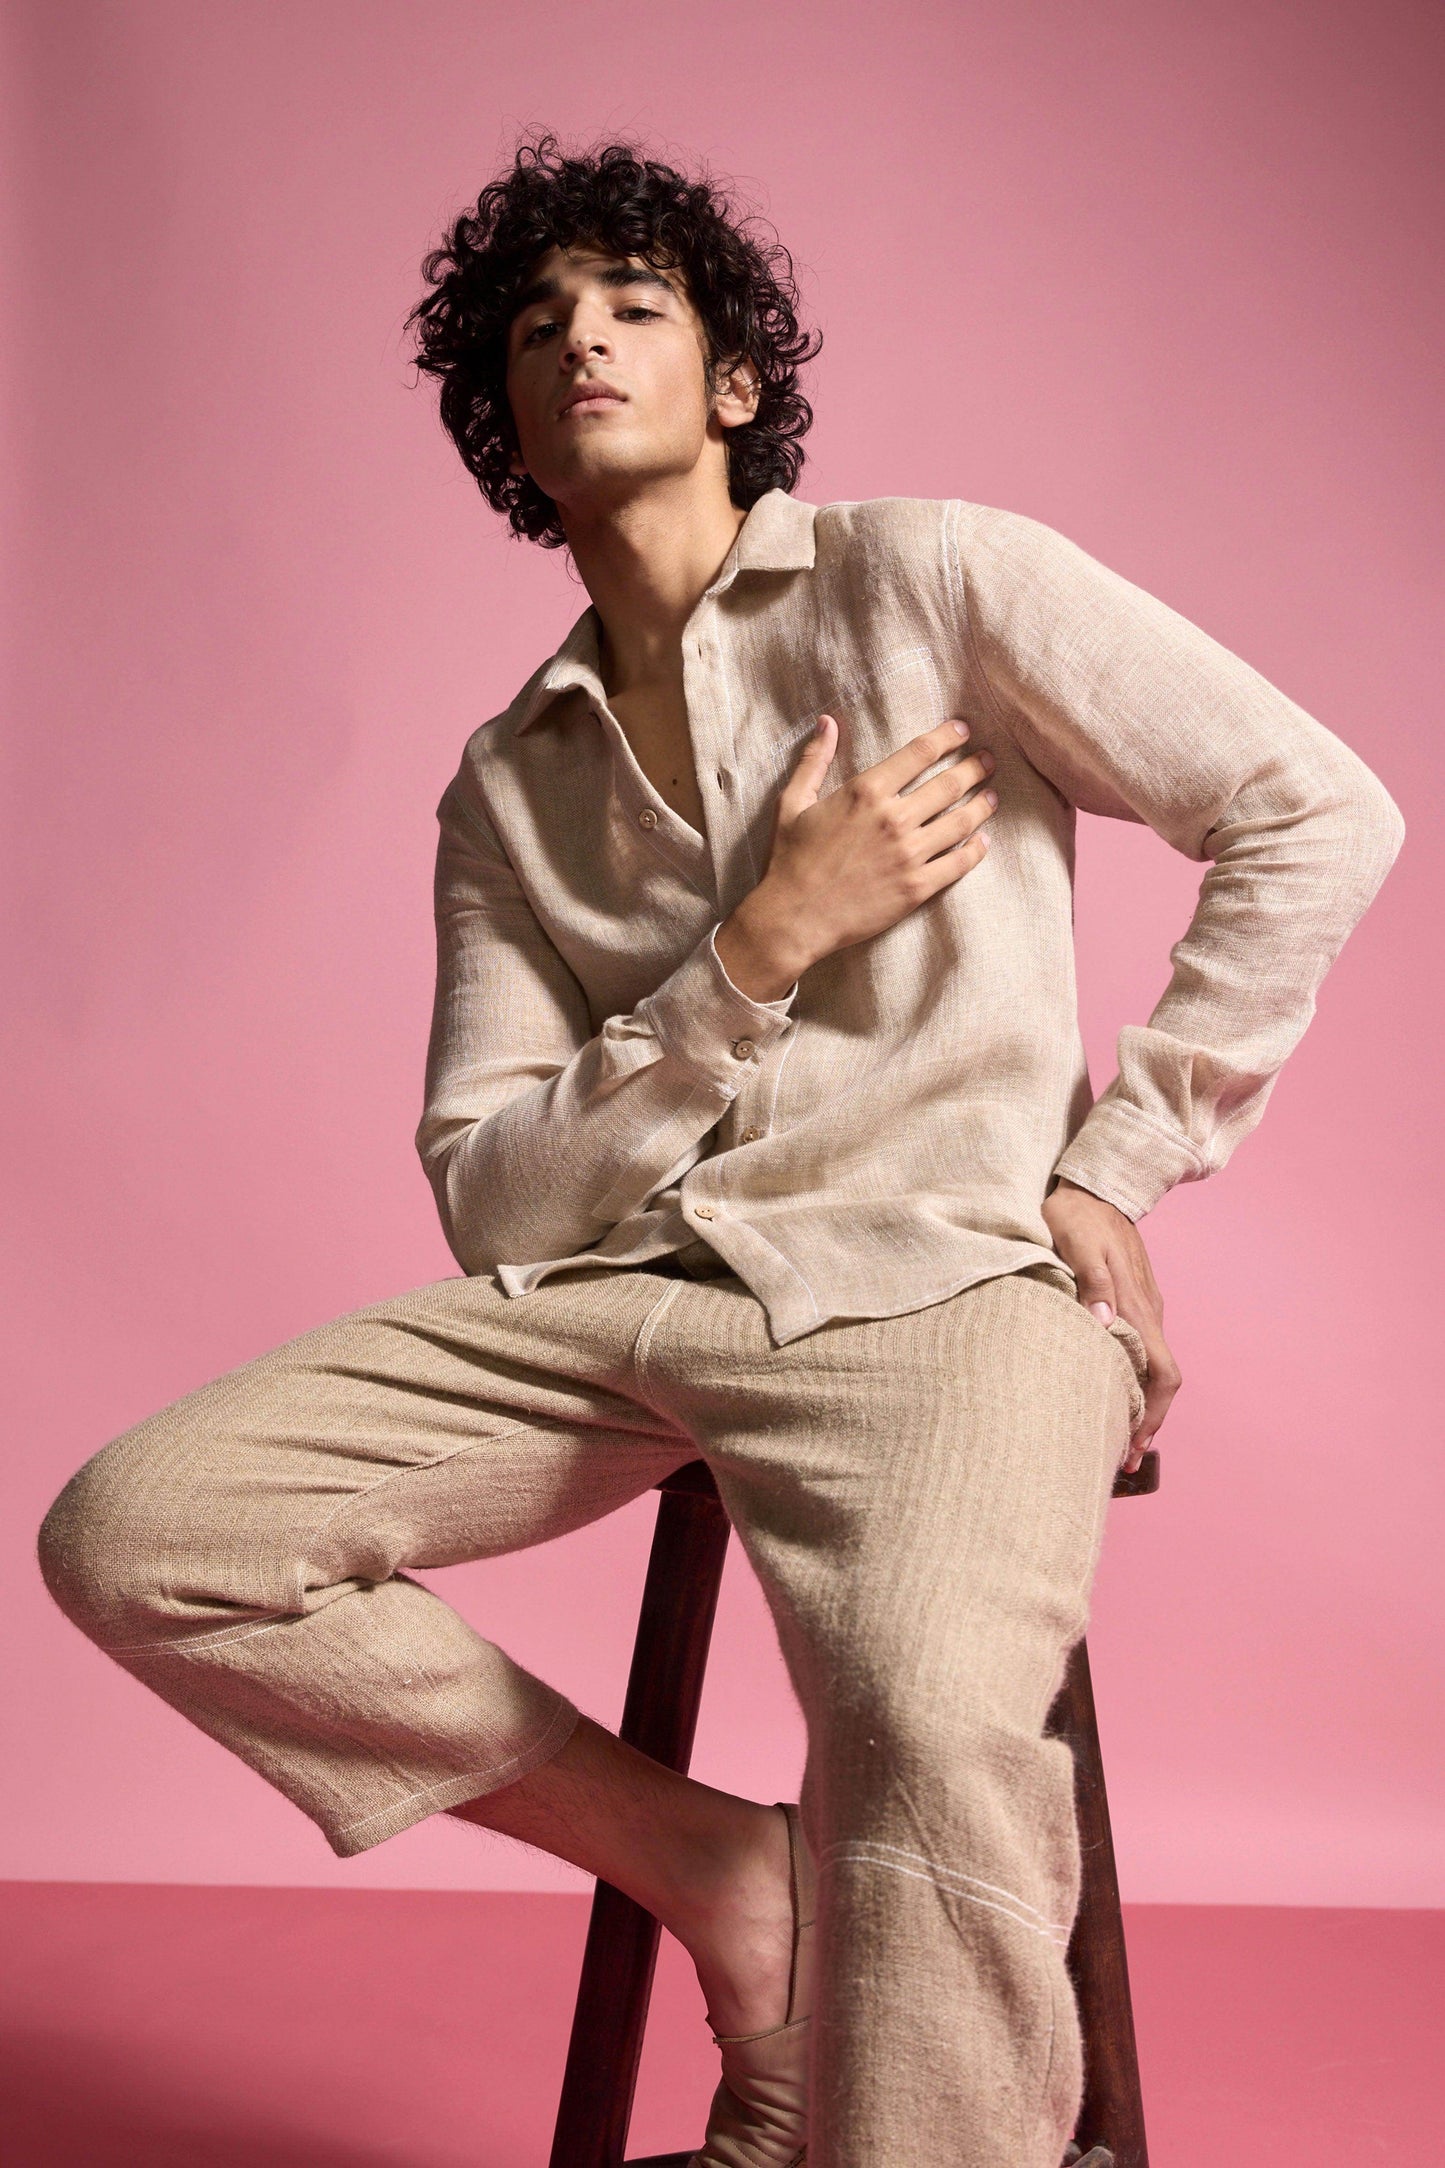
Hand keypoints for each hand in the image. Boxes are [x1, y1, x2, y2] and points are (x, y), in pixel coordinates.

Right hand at [716, 714, 997, 999]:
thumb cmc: (791, 860)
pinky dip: (976, 850)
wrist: (794, 917)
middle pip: (950, 784)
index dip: (947, 737)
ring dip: (983, 805)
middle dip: (975, 767)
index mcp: (866, 791)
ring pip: (961, 822)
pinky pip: (958, 864)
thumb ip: (814, 760)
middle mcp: (893, 818)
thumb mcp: (793, 802)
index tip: (963, 730)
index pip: (920, 753)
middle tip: (989, 760)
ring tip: (993, 796)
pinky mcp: (917, 888)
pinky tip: (983, 841)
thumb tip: (827, 722)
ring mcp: (909, 854)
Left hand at [1040, 1178, 1181, 1472]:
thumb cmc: (1076, 1216)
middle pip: (1162, 1381)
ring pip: (1151, 1367)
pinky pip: (1141, 1350)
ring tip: (1114, 1437)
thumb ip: (1090, 1282)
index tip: (1132, 1446)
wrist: (1093, 1185)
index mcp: (1136, 1306)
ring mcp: (1143, 1306)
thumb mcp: (1074, 1243)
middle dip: (1147, 1423)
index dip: (1152, 1414)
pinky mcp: (1132, 1300)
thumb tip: (1102, 1325)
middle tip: (1122, 1461)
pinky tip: (1109, 1390)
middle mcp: (1147, 1312)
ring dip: (1140, 1403)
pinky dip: (1132, 1379)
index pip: (1161, 1373)